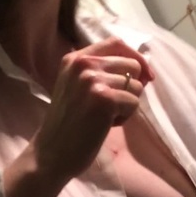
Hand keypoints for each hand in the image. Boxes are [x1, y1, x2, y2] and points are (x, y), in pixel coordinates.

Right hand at [31, 37, 154, 183]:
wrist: (51, 153)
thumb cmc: (67, 125)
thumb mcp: (76, 87)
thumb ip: (100, 72)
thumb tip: (143, 69)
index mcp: (74, 58)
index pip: (116, 43)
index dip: (135, 58)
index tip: (144, 75)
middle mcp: (83, 64)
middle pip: (131, 64)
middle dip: (130, 87)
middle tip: (111, 107)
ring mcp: (93, 80)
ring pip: (136, 86)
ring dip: (126, 105)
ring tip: (104, 117)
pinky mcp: (105, 99)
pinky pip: (133, 103)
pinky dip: (125, 117)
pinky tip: (105, 125)